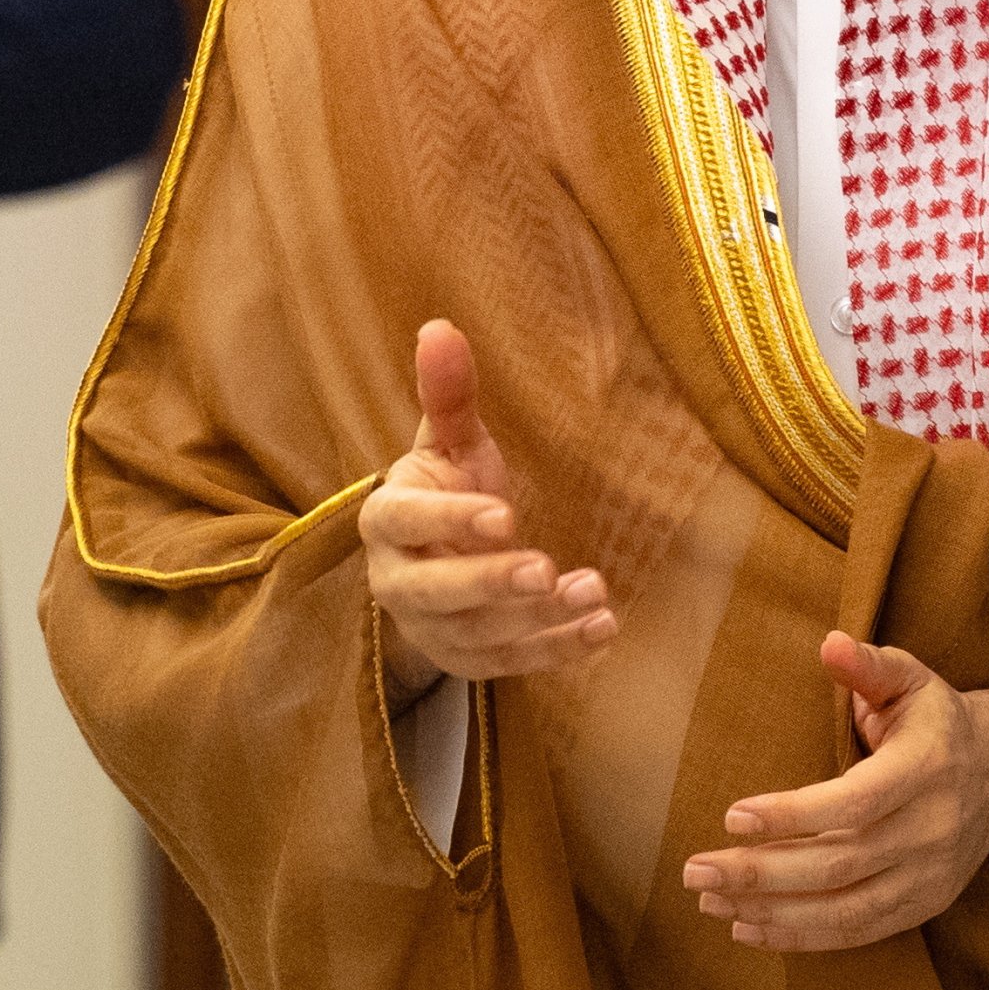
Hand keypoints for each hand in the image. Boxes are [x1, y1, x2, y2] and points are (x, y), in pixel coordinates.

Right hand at [358, 320, 614, 712]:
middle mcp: (398, 582)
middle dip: (489, 582)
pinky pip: (513, 664)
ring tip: (592, 590)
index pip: (408, 522)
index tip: (503, 513)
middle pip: (435, 591)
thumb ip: (446, 395)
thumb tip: (440, 325)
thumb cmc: (446, 491)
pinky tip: (603, 627)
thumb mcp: (447, 445)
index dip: (451, 520)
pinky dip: (559, 650)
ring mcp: (433, 629)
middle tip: (542, 568)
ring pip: (479, 634)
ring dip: (537, 618)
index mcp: (385, 520)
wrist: (431, 565)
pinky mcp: (469, 660)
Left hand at [685, 632, 988, 954]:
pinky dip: (803, 937)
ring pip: (846, 909)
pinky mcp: (925, 905)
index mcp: (927, 767)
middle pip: (840, 863)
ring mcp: (931, 875)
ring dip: (772, 912)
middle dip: (761, 873)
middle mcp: (933, 828)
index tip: (731, 817)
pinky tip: (749, 929)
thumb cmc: (937, 721)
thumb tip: (829, 643)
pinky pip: (860, 932)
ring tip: (710, 903)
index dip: (793, 815)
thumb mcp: (910, 680)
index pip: (855, 802)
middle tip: (695, 872)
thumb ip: (868, 665)